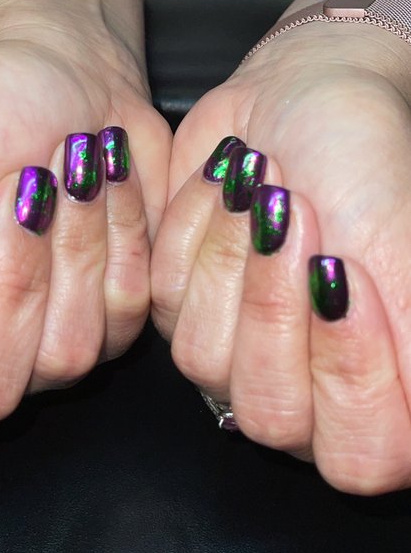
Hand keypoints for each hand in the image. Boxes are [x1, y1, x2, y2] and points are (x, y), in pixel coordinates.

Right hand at [0, 15, 170, 424]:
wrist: (62, 86)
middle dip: (8, 276)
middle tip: (19, 187)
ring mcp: (40, 356)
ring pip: (62, 355)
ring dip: (70, 245)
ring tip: (65, 172)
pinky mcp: (107, 331)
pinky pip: (120, 317)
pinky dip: (116, 236)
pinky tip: (102, 188)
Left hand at [151, 23, 410, 494]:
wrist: (309, 99)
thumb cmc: (372, 165)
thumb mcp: (407, 250)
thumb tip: (410, 415)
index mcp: (382, 392)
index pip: (363, 452)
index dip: (350, 373)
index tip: (342, 271)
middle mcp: (308, 392)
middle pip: (274, 415)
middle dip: (276, 307)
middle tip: (293, 214)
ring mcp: (237, 358)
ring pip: (207, 363)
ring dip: (232, 260)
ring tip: (263, 184)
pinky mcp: (183, 313)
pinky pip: (166, 302)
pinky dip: (195, 231)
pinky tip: (227, 183)